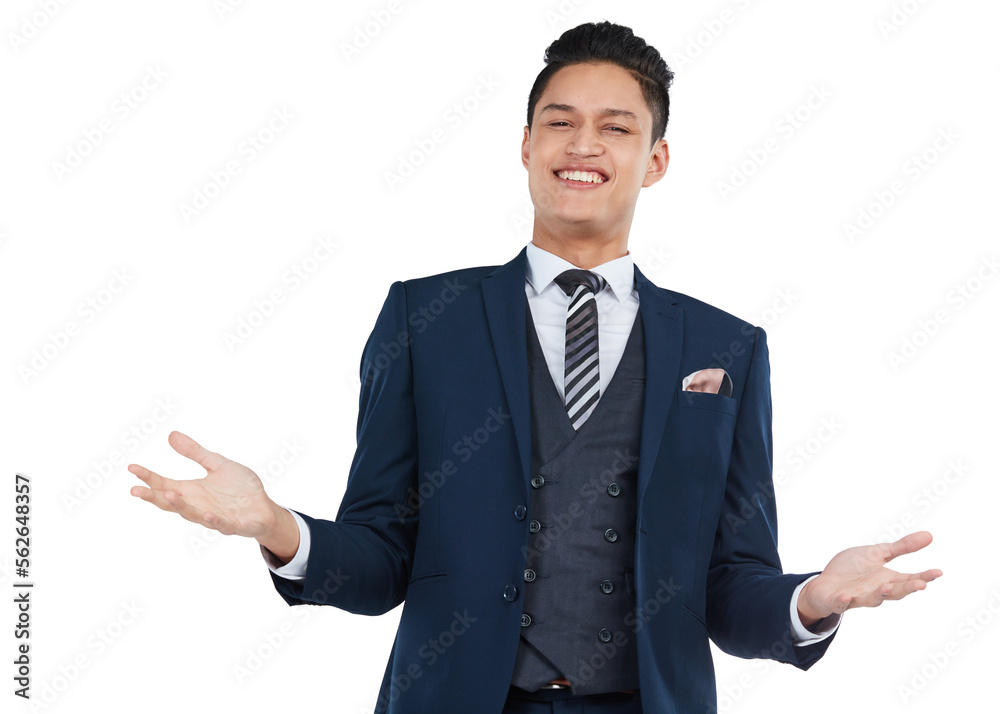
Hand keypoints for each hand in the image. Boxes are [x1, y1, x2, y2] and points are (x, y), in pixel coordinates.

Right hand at [129, 430, 279, 540]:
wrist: (264, 507)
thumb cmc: (240, 488)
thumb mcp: (217, 464)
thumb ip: (195, 453)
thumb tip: (171, 435)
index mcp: (192, 491)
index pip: (164, 484)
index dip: (148, 477)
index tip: (131, 467)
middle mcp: (197, 505)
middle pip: (170, 503)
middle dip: (153, 497)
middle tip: (135, 490)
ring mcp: (213, 516)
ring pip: (192, 514)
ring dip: (180, 506)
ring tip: (167, 494)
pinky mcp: (233, 524)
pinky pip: (221, 524)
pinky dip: (213, 520)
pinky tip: (206, 514)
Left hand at [797, 531, 941, 626]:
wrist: (825, 584)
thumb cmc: (853, 569)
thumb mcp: (877, 554)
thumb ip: (901, 548)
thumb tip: (929, 536)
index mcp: (886, 579)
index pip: (908, 579)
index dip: (923, 577)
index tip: (938, 572)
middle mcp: (875, 591)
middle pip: (895, 592)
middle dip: (907, 589)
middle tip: (921, 584)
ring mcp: (857, 597)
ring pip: (871, 600)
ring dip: (879, 595)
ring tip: (886, 586)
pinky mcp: (838, 601)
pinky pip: (841, 603)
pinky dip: (844, 601)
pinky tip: (846, 596)